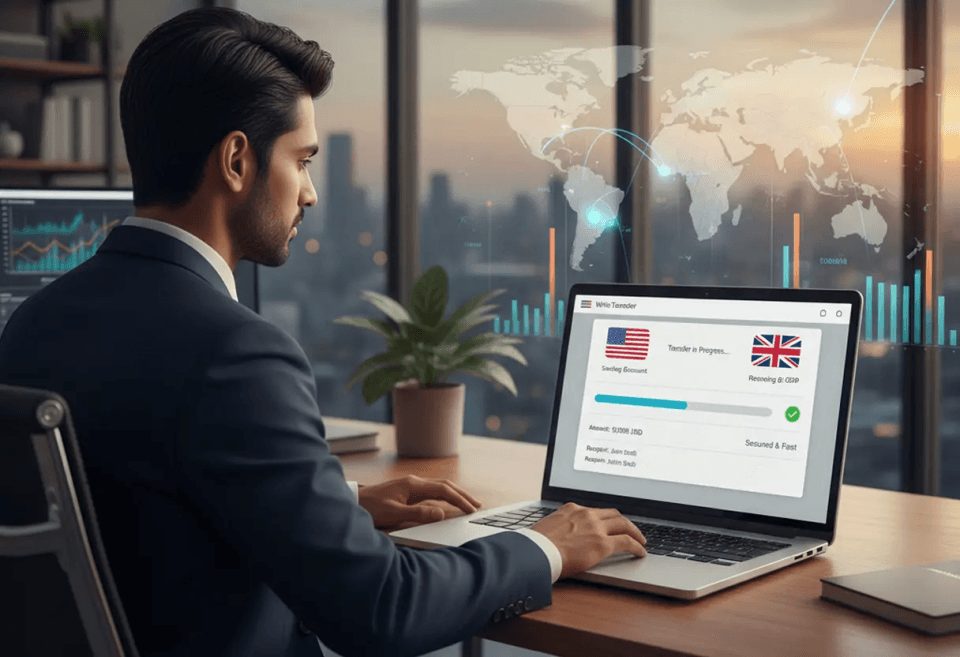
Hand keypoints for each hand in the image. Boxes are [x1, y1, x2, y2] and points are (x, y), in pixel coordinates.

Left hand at [357, 474, 483, 529]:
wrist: (352, 502)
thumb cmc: (370, 508)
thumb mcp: (393, 514)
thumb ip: (418, 514)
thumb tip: (442, 514)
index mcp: (413, 485)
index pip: (444, 490)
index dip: (459, 500)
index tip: (472, 510)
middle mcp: (414, 483)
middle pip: (445, 486)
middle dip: (462, 495)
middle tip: (478, 505)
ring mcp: (411, 487)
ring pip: (439, 488)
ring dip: (455, 495)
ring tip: (468, 504)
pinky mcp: (407, 492)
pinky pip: (432, 493)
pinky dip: (444, 498)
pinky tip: (448, 505)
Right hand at [530, 503, 646, 579]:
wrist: (536, 552)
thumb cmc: (536, 546)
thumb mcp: (546, 529)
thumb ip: (558, 529)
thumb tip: (556, 538)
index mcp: (571, 509)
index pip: (594, 511)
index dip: (605, 518)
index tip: (608, 523)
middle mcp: (586, 514)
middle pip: (613, 514)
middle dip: (623, 522)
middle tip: (629, 529)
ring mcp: (596, 528)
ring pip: (624, 525)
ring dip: (634, 532)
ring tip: (640, 540)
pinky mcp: (603, 544)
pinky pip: (627, 542)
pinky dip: (637, 546)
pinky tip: (641, 552)